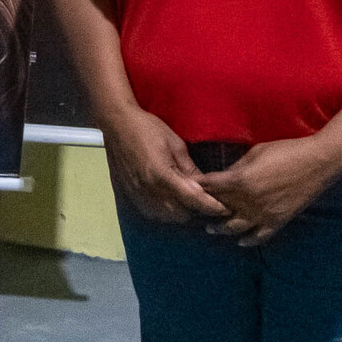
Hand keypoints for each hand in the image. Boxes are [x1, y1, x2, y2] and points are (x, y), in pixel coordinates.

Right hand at [100, 107, 227, 225]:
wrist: (117, 124)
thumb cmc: (148, 128)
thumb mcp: (175, 144)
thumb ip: (189, 168)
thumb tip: (203, 185)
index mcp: (163, 175)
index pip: (193, 199)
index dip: (211, 207)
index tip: (224, 208)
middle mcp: (150, 190)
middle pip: (181, 214)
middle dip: (196, 210)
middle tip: (207, 201)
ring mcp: (138, 195)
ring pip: (167, 217)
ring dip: (181, 212)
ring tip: (189, 201)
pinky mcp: (131, 195)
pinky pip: (153, 213)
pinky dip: (165, 212)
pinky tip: (170, 201)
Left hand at [196, 136, 341, 246]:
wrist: (317, 162)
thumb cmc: (286, 150)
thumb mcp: (255, 153)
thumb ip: (237, 168)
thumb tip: (224, 177)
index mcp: (240, 180)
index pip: (210, 187)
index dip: (197, 186)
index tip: (187, 186)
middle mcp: (248, 201)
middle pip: (219, 209)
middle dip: (205, 208)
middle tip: (194, 209)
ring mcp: (263, 214)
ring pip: (234, 228)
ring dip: (220, 228)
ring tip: (210, 228)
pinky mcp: (278, 221)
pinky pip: (259, 236)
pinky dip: (248, 241)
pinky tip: (240, 241)